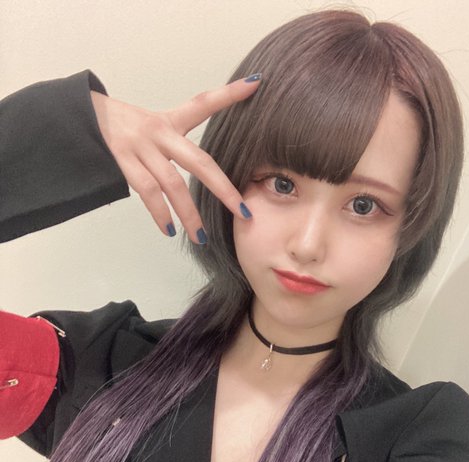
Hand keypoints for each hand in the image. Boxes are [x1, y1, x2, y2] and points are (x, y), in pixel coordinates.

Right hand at [90, 75, 260, 243]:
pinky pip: (146, 192)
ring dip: (189, 214)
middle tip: (242, 212)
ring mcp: (140, 147)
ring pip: (172, 184)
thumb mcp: (152, 126)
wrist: (78, 118)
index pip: (203, 103)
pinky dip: (159, 214)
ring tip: (202, 237)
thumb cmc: (122, 129)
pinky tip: (170, 230)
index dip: (229, 94)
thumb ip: (176, 144)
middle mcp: (159, 132)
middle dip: (223, 189)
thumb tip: (202, 173)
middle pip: (199, 161)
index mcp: (169, 121)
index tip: (256, 83)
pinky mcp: (122, 160)